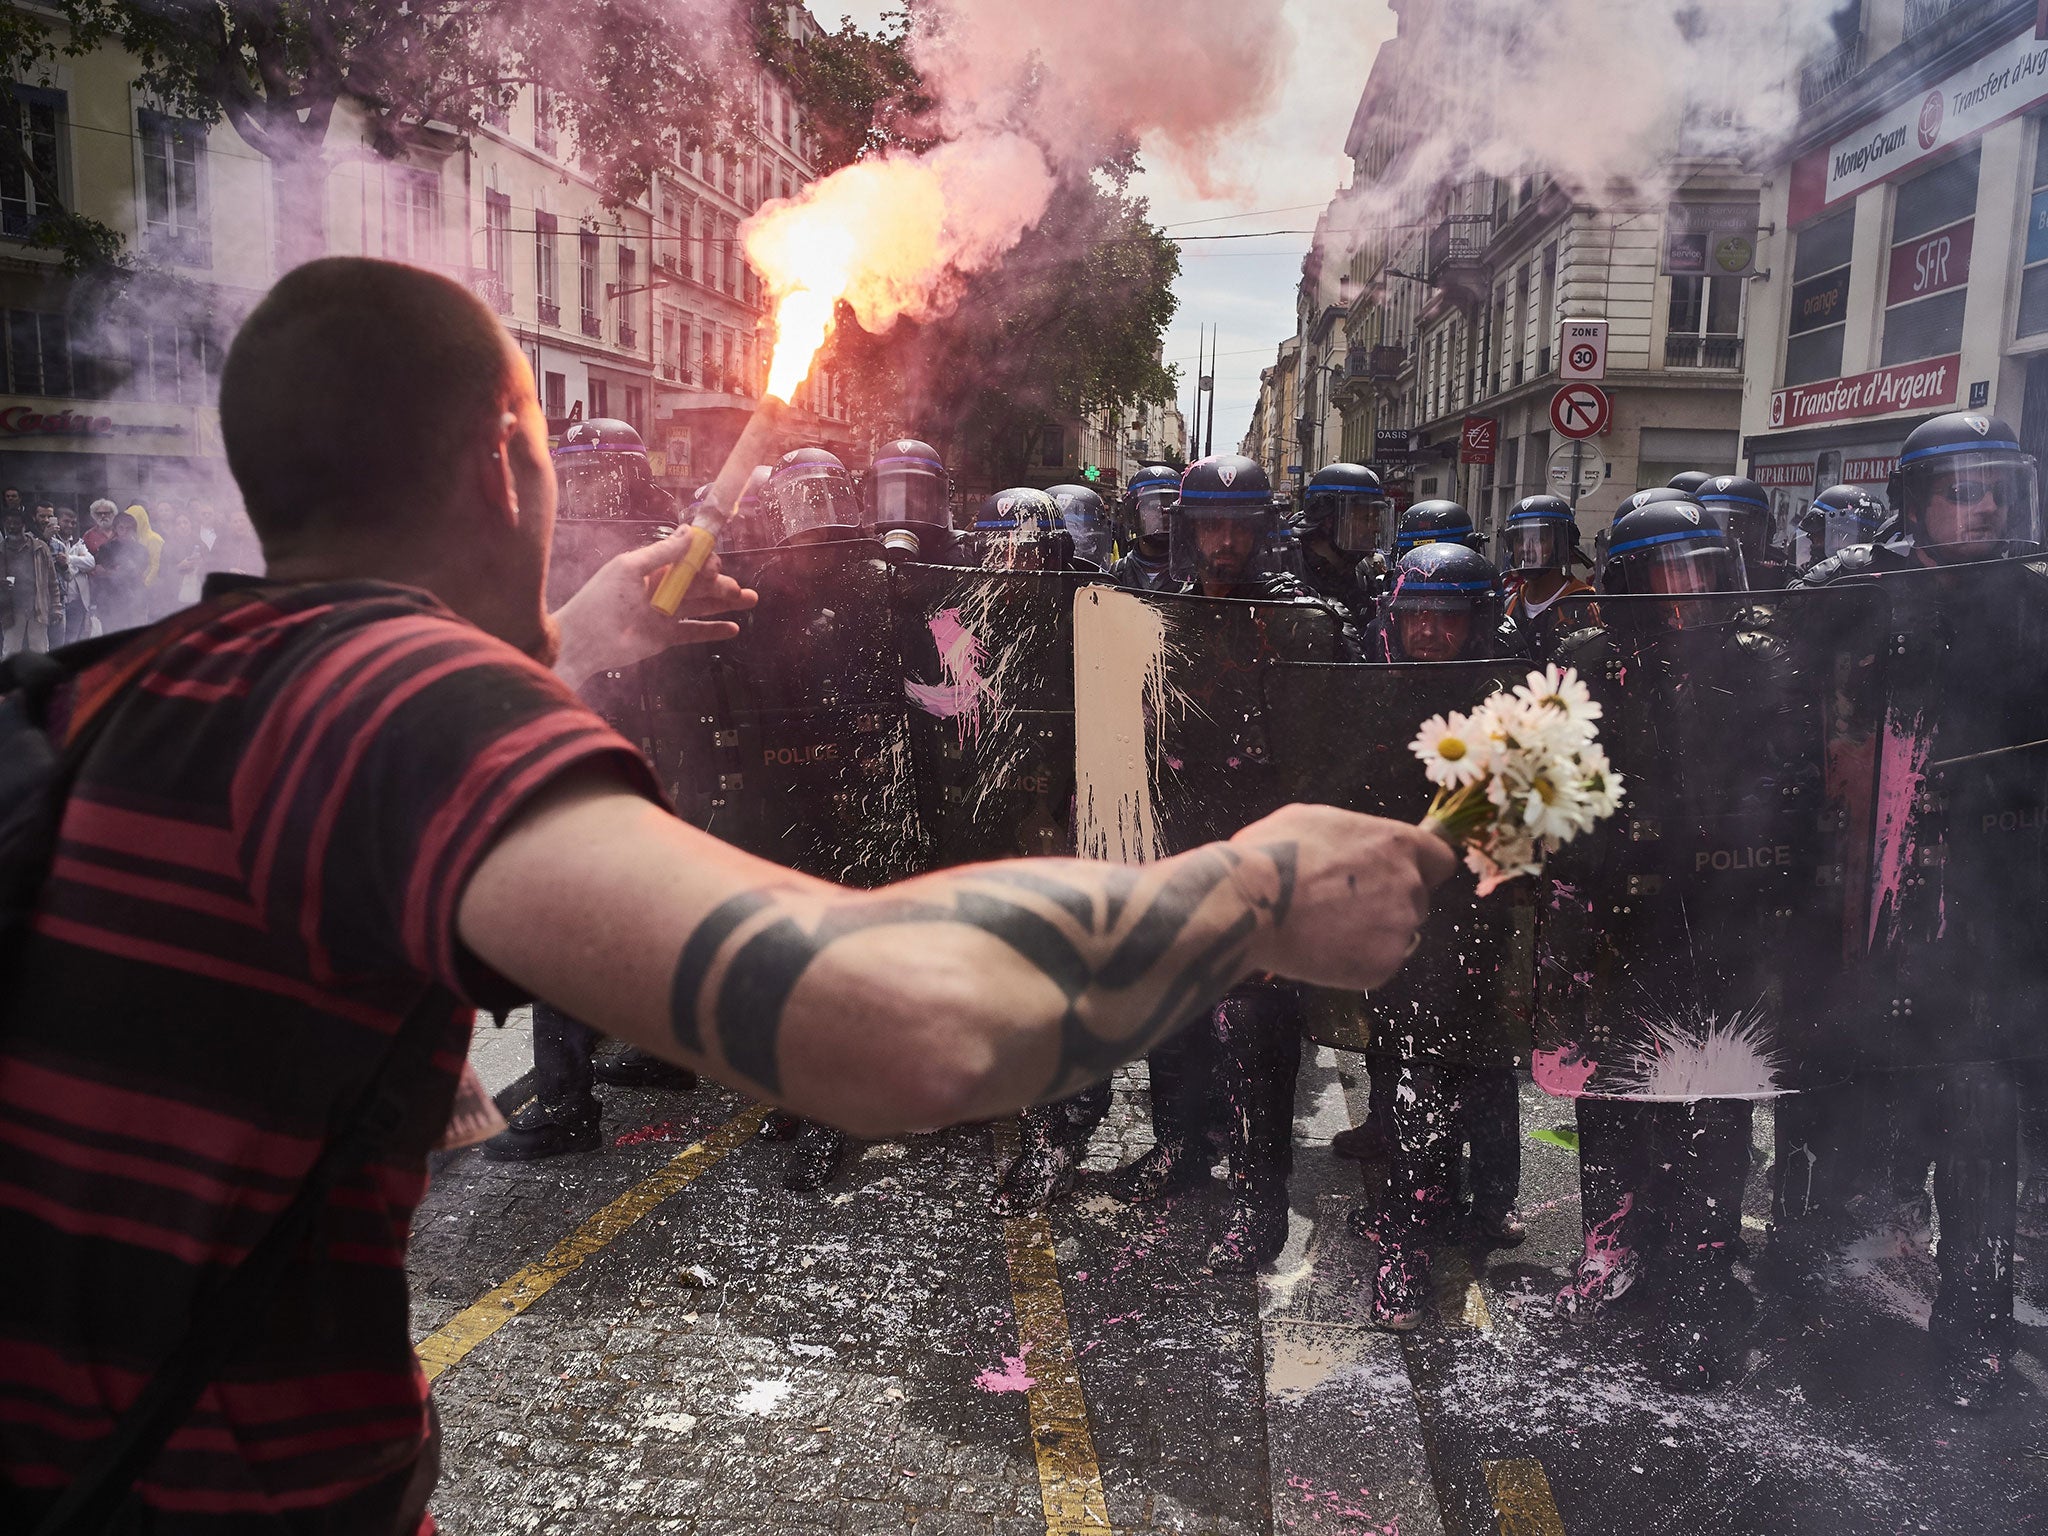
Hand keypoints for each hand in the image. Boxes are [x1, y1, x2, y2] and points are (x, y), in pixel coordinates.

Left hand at [551, 525, 758, 688]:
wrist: (582, 641)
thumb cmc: (599, 601)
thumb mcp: (630, 569)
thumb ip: (662, 553)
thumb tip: (689, 532)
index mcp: (650, 568)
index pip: (685, 559)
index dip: (703, 561)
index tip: (713, 565)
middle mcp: (660, 589)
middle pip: (698, 582)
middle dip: (720, 583)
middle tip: (736, 589)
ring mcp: (664, 613)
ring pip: (701, 605)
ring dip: (725, 603)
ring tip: (750, 600)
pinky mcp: (665, 637)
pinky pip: (694, 632)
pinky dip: (713, 630)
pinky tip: (733, 628)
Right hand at [1231, 803, 1457, 991]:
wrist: (1250, 904)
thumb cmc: (1274, 854)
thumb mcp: (1315, 819)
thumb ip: (1353, 835)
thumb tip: (1354, 847)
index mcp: (1398, 844)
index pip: (1441, 861)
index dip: (1421, 870)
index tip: (1401, 877)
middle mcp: (1410, 886)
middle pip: (1417, 899)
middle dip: (1388, 903)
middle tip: (1344, 906)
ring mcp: (1400, 929)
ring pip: (1396, 933)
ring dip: (1371, 933)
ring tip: (1325, 929)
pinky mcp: (1383, 966)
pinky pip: (1377, 963)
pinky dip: (1355, 961)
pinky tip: (1321, 949)